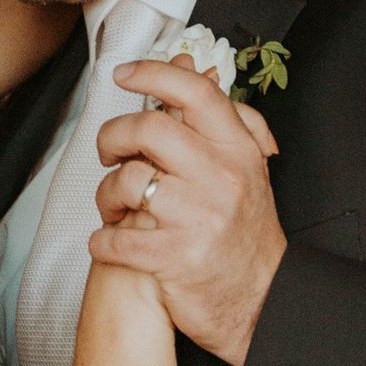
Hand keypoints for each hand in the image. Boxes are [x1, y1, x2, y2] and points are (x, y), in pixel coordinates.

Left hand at [88, 55, 284, 365]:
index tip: (125, 75)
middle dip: (113, 136)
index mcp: (237, 149)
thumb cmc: (247, 232)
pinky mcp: (176, 257)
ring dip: (105, 194)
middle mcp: (220, 177)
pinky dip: (102, 239)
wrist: (263, 300)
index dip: (153, 73)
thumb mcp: (245, 166)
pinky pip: (118, 238)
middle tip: (109, 150)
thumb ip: (217, 117)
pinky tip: (109, 240)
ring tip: (112, 205)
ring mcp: (199, 217)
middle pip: (148, 128)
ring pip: (126, 181)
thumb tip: (189, 65)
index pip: (193, 91)